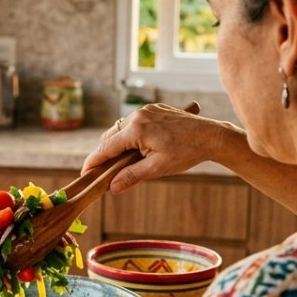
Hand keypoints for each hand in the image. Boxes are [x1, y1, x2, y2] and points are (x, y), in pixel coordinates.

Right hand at [85, 103, 223, 193]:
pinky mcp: (154, 109)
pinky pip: (133, 123)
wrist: (211, 136)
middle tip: (103, 172)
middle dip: (105, 153)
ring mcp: (146, 110)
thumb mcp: (158, 168)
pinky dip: (130, 135)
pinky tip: (136, 148)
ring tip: (121, 162)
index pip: (106, 147)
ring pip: (121, 128)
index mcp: (136, 129)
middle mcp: (138, 115)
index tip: (85, 172)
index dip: (94, 161)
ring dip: (118, 144)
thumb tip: (112, 187)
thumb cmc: (186, 153)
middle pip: (110, 136)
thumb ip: (132, 176)